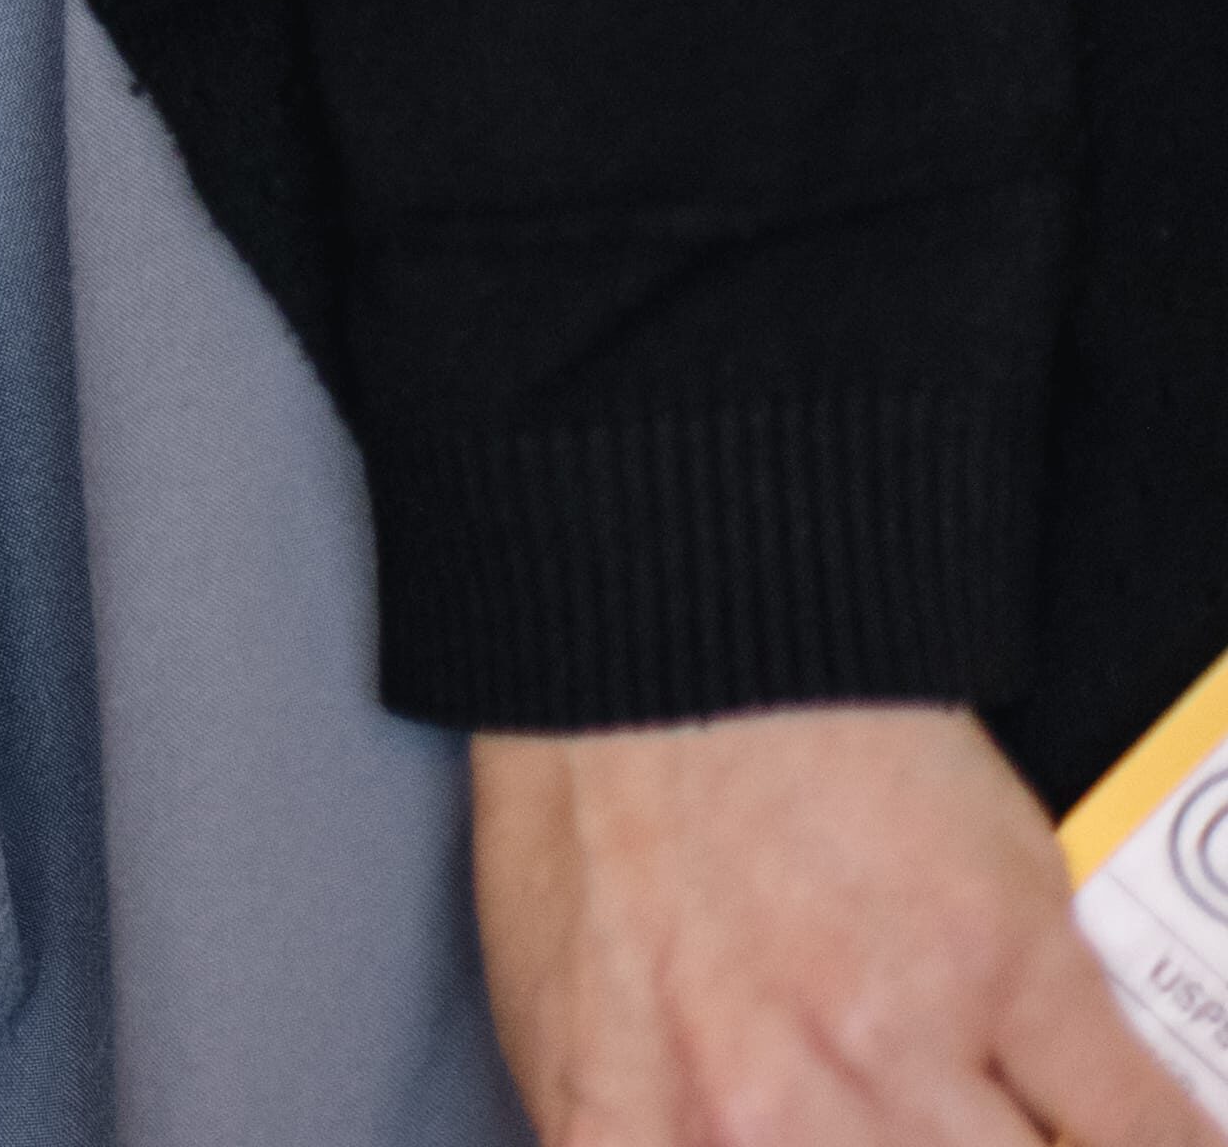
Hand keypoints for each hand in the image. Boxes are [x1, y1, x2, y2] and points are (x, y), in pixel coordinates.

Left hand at [477, 701, 1202, 1146]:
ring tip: (1022, 1139)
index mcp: (634, 1141)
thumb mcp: (572, 1027)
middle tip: (957, 1145)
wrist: (661, 643)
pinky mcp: (1015, 963)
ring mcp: (898, 1047)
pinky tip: (1180, 1145)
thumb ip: (648, 1142)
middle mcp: (759, 1122)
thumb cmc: (606, 823)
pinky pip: (1145, 1132)